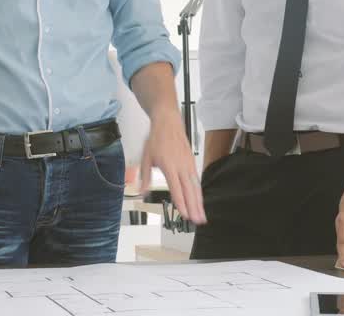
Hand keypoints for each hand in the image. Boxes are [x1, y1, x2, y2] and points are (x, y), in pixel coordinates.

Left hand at [140, 109, 205, 223]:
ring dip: (199, 203)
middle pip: (190, 190)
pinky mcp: (192, 162)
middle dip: (194, 207)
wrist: (168, 122)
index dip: (181, 203)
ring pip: (196, 186)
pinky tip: (200, 201)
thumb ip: (145, 176)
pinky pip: (197, 180)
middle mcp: (181, 166)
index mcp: (169, 166)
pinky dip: (199, 192)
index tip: (185, 215)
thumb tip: (141, 192)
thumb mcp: (146, 157)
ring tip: (202, 217)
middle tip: (198, 221)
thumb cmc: (157, 138)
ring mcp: (188, 164)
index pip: (177, 188)